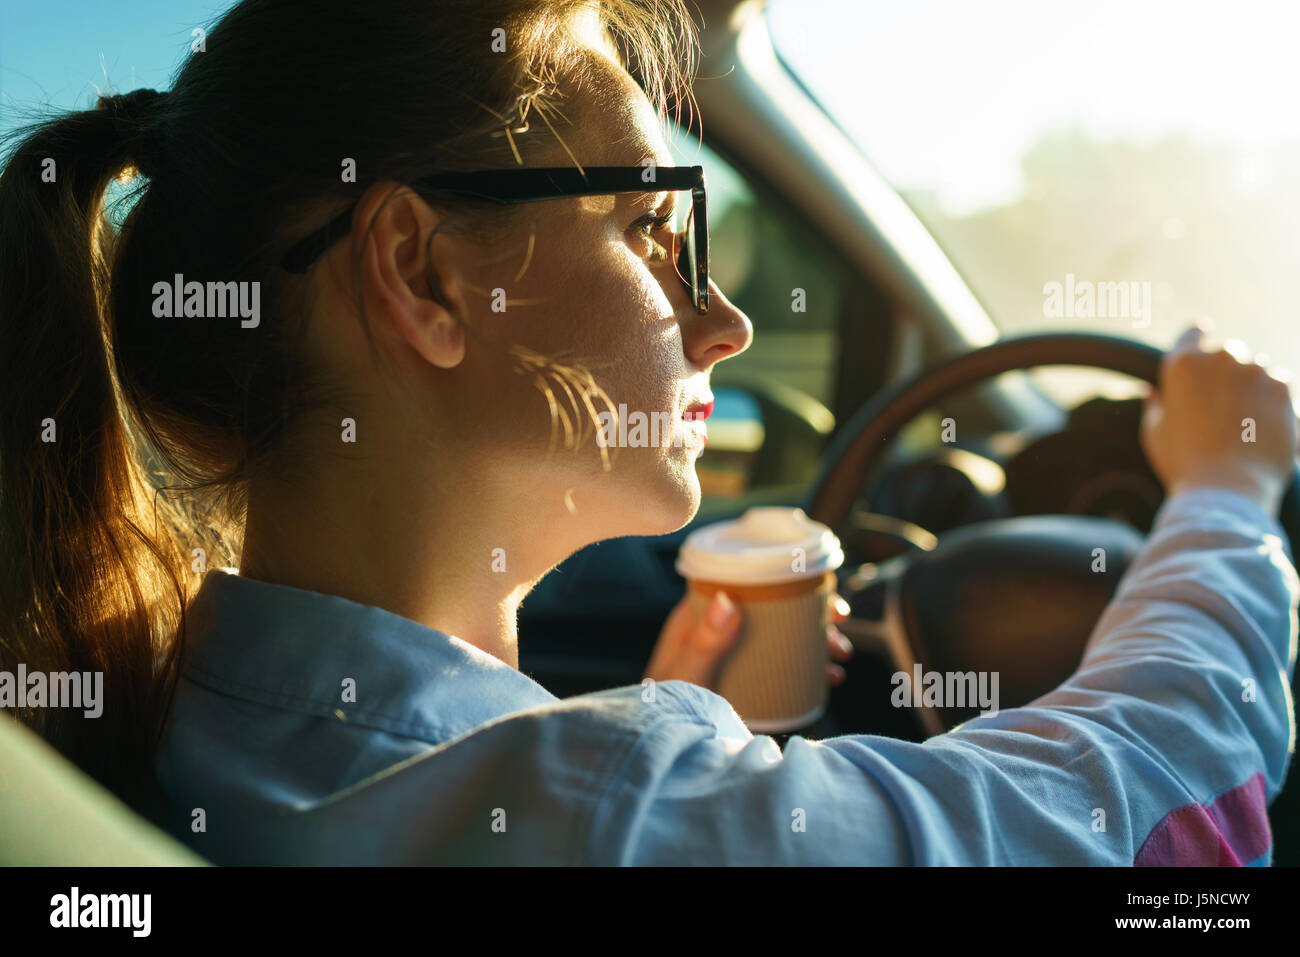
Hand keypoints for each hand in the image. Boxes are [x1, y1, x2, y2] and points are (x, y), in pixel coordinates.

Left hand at [643, 588, 854, 690]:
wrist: (664, 750)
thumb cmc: (665, 708)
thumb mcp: (688, 674)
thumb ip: (705, 641)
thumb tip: (726, 598)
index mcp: (699, 617)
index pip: (746, 583)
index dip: (784, 580)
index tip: (818, 587)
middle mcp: (718, 632)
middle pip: (772, 610)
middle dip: (810, 614)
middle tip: (839, 622)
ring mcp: (734, 658)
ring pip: (783, 638)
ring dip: (816, 642)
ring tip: (839, 659)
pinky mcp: (746, 683)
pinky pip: (783, 667)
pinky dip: (810, 669)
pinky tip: (830, 679)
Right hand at [1141, 323, 1298, 513]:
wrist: (1228, 487)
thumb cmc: (1183, 462)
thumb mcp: (1154, 433)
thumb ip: (1155, 405)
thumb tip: (1154, 392)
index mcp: (1183, 363)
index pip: (1194, 333)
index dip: (1198, 339)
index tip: (1203, 348)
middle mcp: (1221, 358)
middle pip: (1227, 353)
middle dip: (1225, 373)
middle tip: (1219, 407)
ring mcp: (1256, 371)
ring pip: (1256, 370)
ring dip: (1250, 387)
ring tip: (1242, 424)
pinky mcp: (1283, 389)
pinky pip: (1278, 386)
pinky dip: (1271, 401)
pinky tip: (1260, 428)